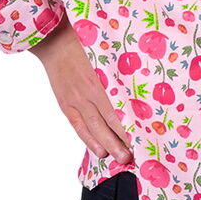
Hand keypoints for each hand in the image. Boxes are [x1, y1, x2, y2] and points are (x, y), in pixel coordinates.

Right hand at [28, 16, 133, 165]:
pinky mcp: (66, 103)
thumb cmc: (83, 42)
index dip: (132, 124)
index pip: (120, 108)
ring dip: (108, 144)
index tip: (145, 135)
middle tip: (135, 155)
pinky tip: (99, 150)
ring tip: (120, 158)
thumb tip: (139, 85)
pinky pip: (78, 125)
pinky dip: (88, 139)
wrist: (55, 40)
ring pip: (94, 127)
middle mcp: (90, 91)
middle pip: (109, 122)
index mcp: (103, 77)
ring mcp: (76, 99)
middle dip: (122, 141)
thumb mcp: (106, 51)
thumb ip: (119, 68)